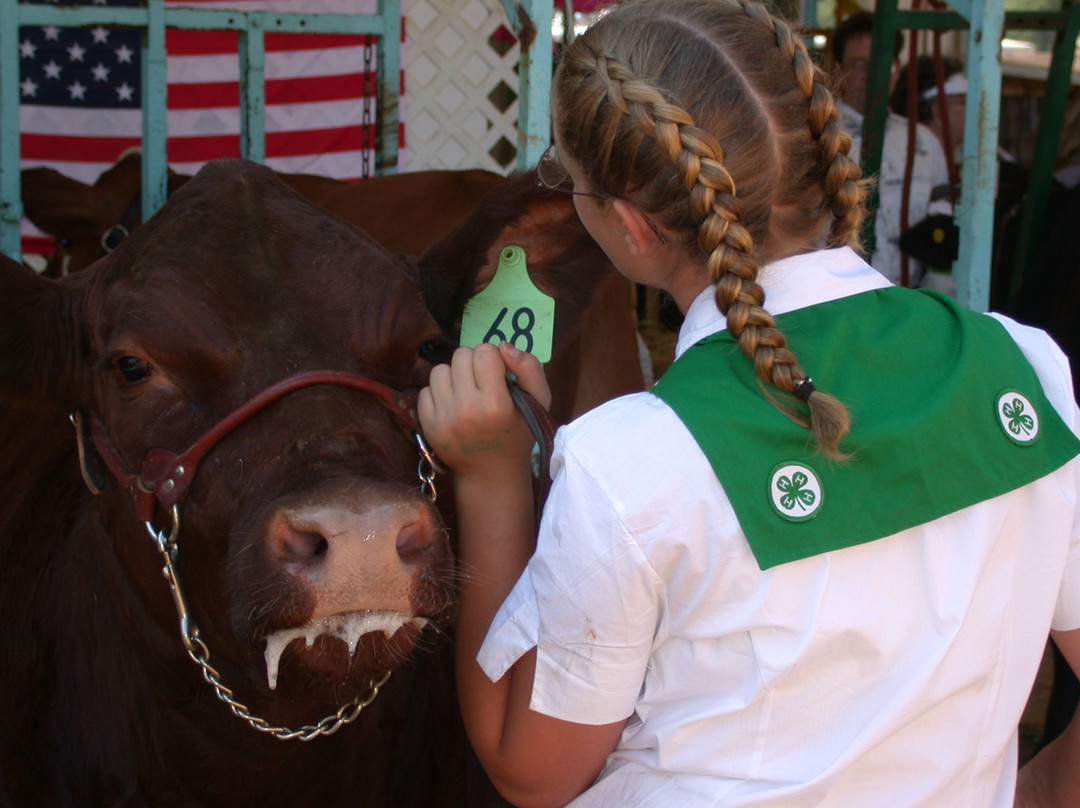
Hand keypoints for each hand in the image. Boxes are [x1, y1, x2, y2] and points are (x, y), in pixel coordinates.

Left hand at [418, 342, 549, 475]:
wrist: (491, 474)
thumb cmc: (518, 434)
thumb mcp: (538, 401)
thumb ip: (529, 368)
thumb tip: (504, 346)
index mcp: (496, 403)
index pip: (484, 351)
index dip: (493, 358)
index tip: (497, 375)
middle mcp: (466, 409)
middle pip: (460, 356)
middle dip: (473, 363)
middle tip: (482, 382)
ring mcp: (443, 418)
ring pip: (439, 369)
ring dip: (454, 376)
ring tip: (466, 392)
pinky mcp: (427, 425)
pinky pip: (425, 390)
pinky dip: (439, 393)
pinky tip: (453, 406)